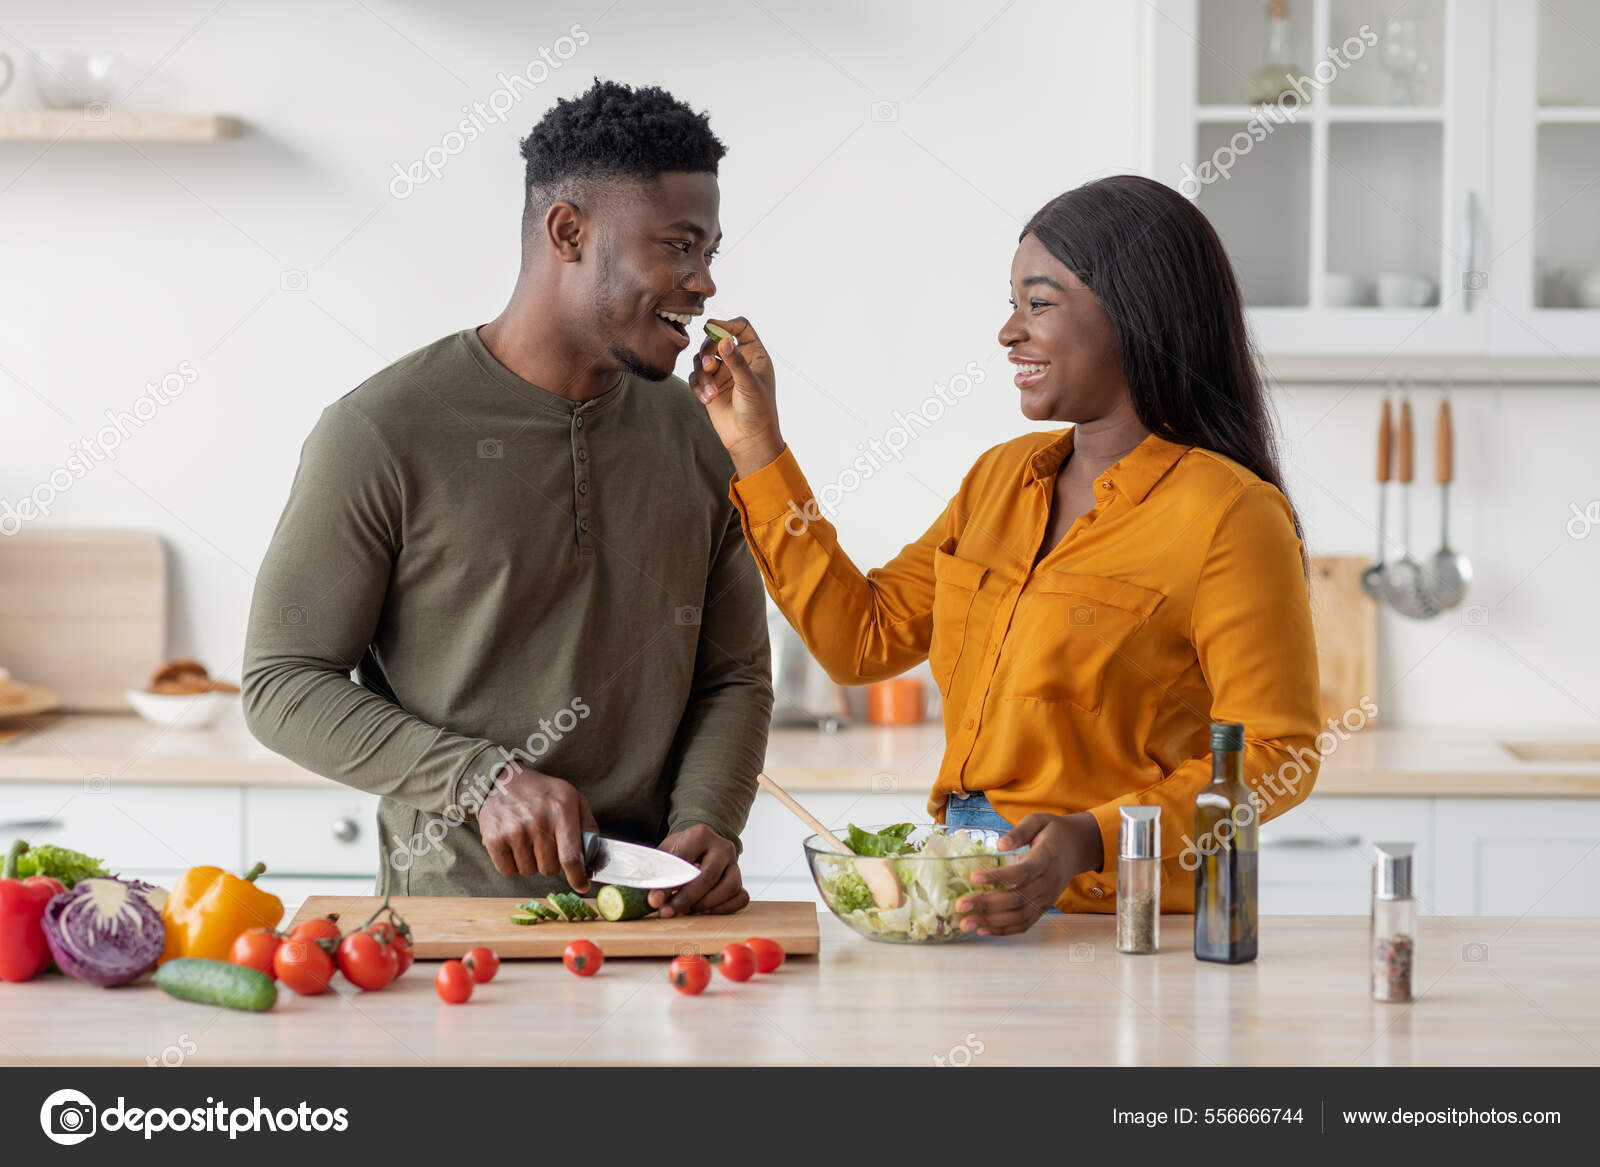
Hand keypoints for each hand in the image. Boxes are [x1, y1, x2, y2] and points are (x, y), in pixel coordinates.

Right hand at [478, 765, 598, 890]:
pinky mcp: (493, 839)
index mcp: (561, 812)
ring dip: (531, 862)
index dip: (578, 877)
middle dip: (552, 863)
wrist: (505, 780)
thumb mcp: (573, 799)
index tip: (582, 886)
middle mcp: (538, 822)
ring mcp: (514, 831)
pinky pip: (508, 871)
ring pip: (529, 871)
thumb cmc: (544, 793)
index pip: (571, 857)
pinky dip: (513, 865)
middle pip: (550, 868)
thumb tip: (596, 861)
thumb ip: (588, 828)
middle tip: (546, 845)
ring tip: (529, 841)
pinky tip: (515, 846)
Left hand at [647, 824, 747, 918]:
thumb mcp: (665, 854)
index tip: (654, 901)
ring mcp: (735, 864)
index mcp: (700, 835)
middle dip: (686, 899)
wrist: (699, 849)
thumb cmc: (679, 853)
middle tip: (668, 911)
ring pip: (729, 888)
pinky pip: (741, 898)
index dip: (668, 884)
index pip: (684, 860)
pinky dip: (724, 909)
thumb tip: (655, 900)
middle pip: (708, 877)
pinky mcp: (741, 880)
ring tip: (687, 910)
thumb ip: (658, 874)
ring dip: (706, 904)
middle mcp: (722, 847)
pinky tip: (705, 911)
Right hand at [688, 316, 783, 477]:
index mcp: (755, 354)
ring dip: (702, 374)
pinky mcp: (710, 387)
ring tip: (711, 392)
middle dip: (708, 352)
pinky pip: (696, 377)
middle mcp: (738, 360)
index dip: (727, 324)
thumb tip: (724, 339)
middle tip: (709, 366)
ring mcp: (723, 373)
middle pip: (715, 340)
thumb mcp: (749, 384)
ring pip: (702, 359)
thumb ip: (736, 361)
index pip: (740, 328)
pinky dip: (698, 386)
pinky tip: (707, 399)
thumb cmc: (758, 411)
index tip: (713, 327)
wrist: (749, 440)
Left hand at [957, 812, 1103, 935]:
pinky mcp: (1044, 907)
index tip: (973, 877)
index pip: (1022, 872)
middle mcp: (1048, 882)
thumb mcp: (1039, 820)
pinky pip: (1025, 923)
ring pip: (1020, 916)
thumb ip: (1020, 831)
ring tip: (966, 924)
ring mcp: (1047, 898)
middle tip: (960, 906)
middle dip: (987, 905)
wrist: (1079, 847)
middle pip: (1017, 899)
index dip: (998, 877)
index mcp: (1046, 858)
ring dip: (992, 923)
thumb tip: (999, 844)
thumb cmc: (1055, 832)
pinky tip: (983, 930)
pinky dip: (1005, 930)